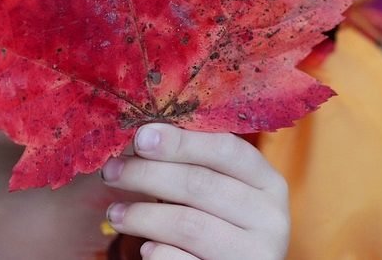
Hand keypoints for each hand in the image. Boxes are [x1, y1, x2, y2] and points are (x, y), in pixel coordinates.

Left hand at [100, 124, 289, 259]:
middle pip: (200, 184)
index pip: (226, 149)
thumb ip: (190, 161)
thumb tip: (143, 134)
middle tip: (111, 171)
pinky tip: (145, 247)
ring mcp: (256, 254)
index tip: (140, 137)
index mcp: (268, 181)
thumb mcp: (216, 187)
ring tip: (114, 213)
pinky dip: (157, 252)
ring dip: (142, 215)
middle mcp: (271, 217)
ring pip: (189, 225)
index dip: (180, 141)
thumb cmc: (216, 219)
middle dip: (146, 174)